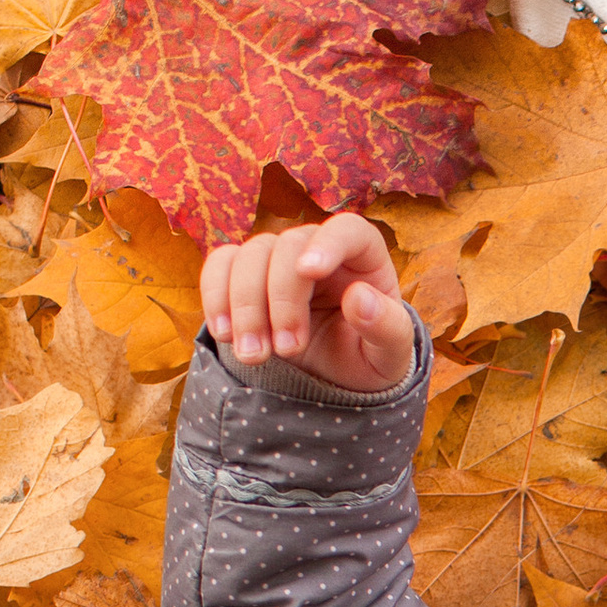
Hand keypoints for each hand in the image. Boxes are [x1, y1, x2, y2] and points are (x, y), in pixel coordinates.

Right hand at [200, 216, 415, 393]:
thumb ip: (386, 328)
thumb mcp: (390, 354)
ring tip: (254, 355)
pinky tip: (225, 335)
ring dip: (245, 306)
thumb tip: (359, 298)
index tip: (310, 272)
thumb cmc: (367, 356)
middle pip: (288, 247)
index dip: (326, 244)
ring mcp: (277, 257)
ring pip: (250, 256)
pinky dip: (216, 297)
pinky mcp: (245, 274)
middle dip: (281, 300)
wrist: (333, 376)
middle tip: (286, 350)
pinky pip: (220, 266)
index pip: (346, 230)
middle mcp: (316, 247)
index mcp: (362, 256)